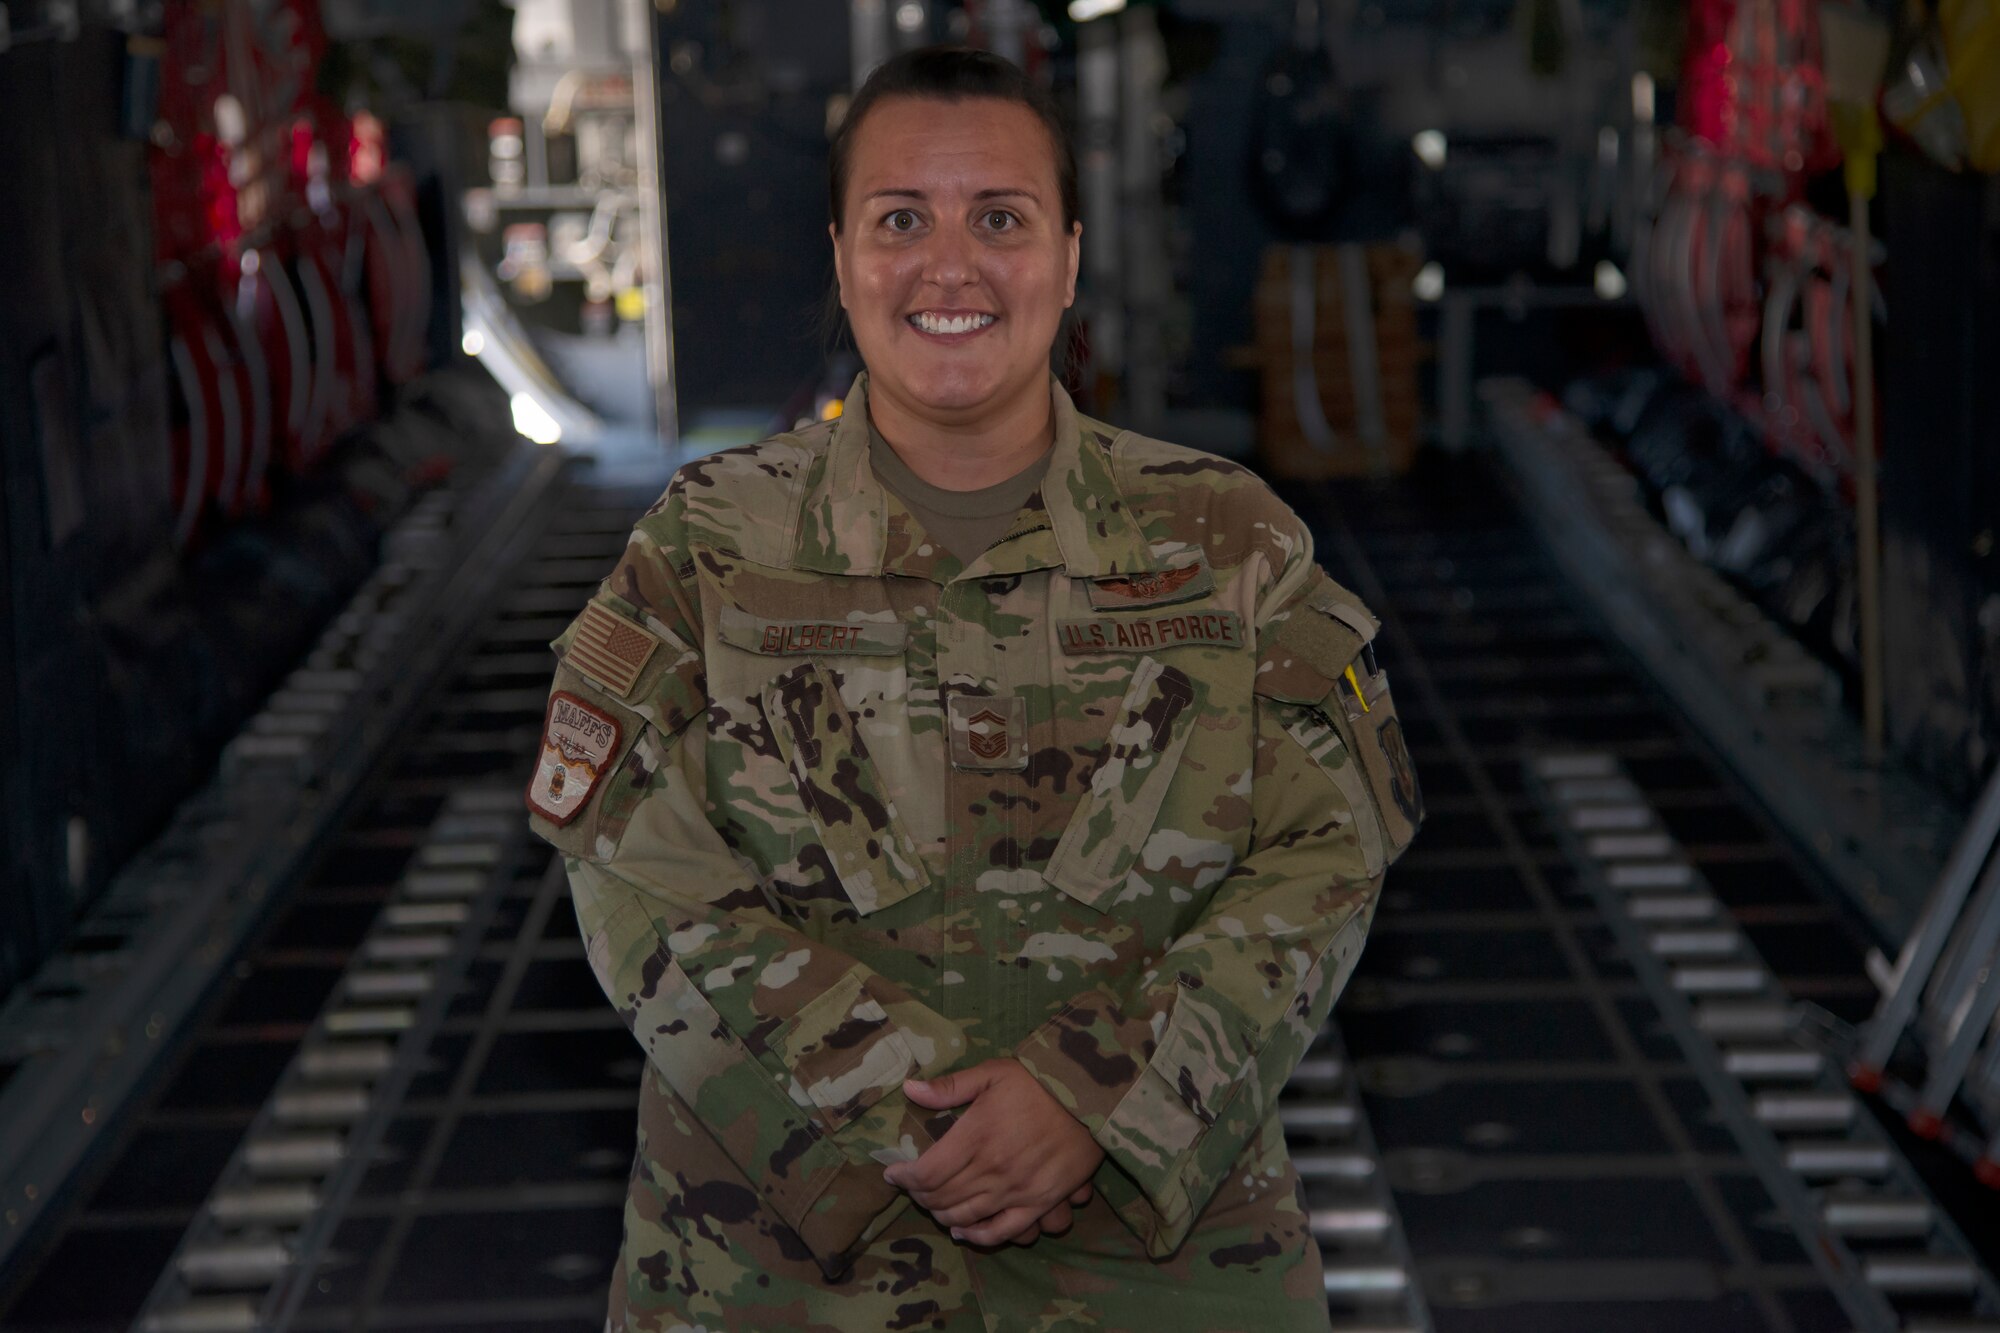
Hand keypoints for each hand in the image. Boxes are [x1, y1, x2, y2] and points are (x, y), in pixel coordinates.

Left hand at [882, 1058, 1104, 1245]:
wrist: (1090, 1099)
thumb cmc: (1038, 1082)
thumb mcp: (992, 1074)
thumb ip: (949, 1087)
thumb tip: (909, 1090)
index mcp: (975, 1136)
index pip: (926, 1172)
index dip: (904, 1177)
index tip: (893, 1173)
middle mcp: (991, 1169)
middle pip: (941, 1197)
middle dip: (919, 1196)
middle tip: (911, 1188)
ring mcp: (1015, 1190)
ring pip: (966, 1216)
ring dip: (942, 1215)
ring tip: (932, 1206)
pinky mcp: (1038, 1202)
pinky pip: (1002, 1231)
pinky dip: (978, 1236)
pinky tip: (964, 1232)